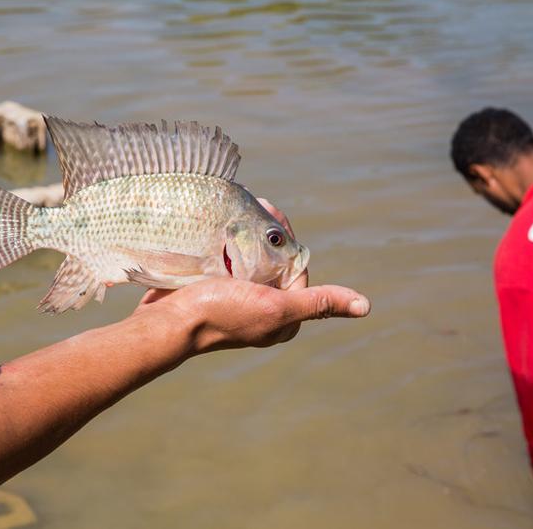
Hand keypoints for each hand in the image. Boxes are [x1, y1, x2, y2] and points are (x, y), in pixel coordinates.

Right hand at [135, 198, 368, 354]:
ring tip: (235, 211)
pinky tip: (219, 226)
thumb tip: (366, 306)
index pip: (298, 269)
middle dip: (266, 235)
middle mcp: (263, 309)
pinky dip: (225, 243)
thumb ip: (318, 303)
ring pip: (250, 259)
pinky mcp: (213, 290)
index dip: (287, 241)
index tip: (271, 215)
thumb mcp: (275, 308)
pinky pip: (226, 262)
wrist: (167, 324)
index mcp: (284, 318)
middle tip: (252, 208)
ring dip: (246, 235)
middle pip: (273, 262)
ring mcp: (236, 299)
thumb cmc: (221, 315)